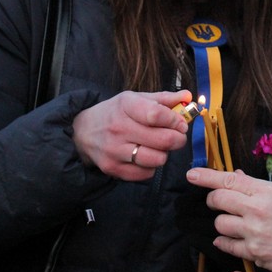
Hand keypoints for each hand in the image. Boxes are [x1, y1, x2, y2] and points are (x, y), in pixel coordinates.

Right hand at [72, 90, 190, 178]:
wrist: (84, 131)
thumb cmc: (116, 113)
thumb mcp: (136, 99)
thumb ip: (164, 99)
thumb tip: (188, 96)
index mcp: (126, 106)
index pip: (157, 115)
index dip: (176, 121)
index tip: (181, 124)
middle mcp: (118, 128)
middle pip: (163, 140)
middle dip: (178, 139)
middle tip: (177, 137)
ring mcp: (114, 150)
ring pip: (157, 159)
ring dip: (164, 154)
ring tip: (159, 147)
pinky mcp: (113, 168)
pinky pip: (146, 174)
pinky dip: (151, 167)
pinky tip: (146, 156)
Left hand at [187, 168, 271, 271]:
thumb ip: (255, 186)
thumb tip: (233, 176)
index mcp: (265, 191)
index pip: (229, 179)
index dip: (206, 177)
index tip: (191, 174)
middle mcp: (256, 209)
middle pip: (218, 199)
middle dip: (213, 200)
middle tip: (217, 202)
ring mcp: (253, 231)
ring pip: (219, 223)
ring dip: (223, 223)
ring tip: (236, 224)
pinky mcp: (252, 251)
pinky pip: (226, 244)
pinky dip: (225, 241)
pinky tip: (232, 239)